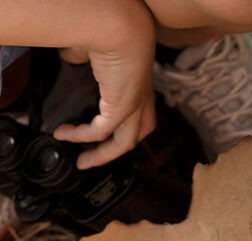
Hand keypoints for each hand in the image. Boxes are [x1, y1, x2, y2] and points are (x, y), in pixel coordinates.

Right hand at [52, 5, 156, 168]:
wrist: (117, 25)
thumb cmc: (107, 29)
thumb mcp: (93, 48)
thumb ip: (84, 59)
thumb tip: (71, 58)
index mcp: (140, 85)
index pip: (139, 117)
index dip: (122, 130)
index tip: (100, 136)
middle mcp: (143, 98)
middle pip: (136, 136)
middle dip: (113, 151)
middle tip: (91, 159)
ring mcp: (137, 105)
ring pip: (125, 143)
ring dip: (102, 155)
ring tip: (81, 161)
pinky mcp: (123, 107)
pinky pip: (101, 131)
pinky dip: (82, 136)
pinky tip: (66, 134)